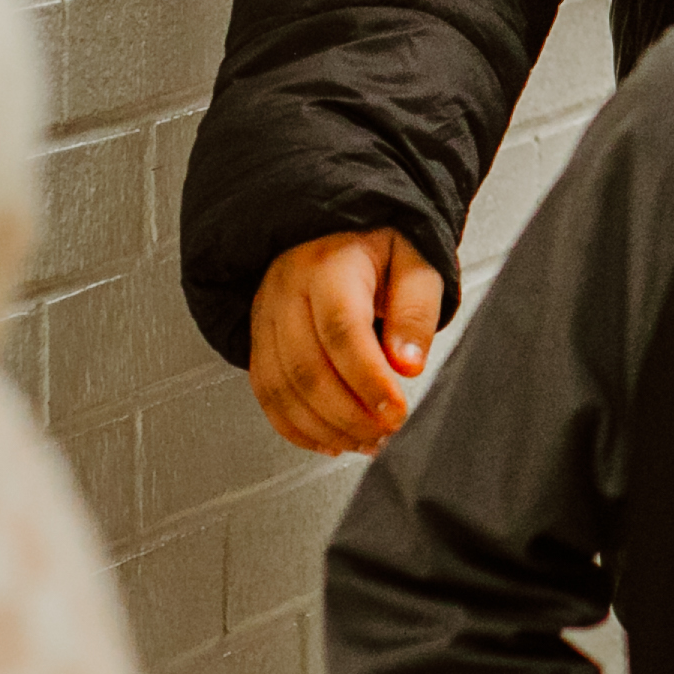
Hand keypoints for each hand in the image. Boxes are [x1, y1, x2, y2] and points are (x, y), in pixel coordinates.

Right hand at [250, 228, 443, 453]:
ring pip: (282, 388)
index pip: (341, 329)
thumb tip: (408, 365)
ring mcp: (264, 318)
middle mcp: (286, 291)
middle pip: (307, 367)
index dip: (368, 378)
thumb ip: (415, 312)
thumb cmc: (378, 249)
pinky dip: (297, 428)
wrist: (331, 231)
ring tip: (367, 442)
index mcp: (329, 264)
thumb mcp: (415, 265)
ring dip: (325, 427)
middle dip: (349, 413)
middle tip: (387, 433)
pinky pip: (266, 395)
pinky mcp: (257, 343)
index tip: (396, 410)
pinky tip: (332, 440)